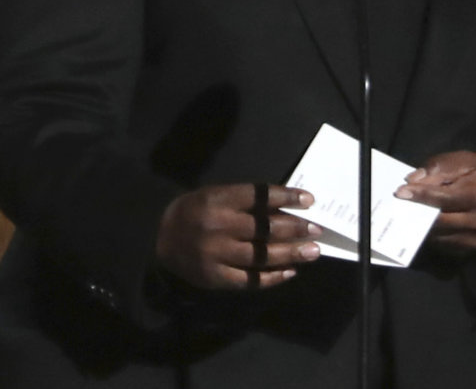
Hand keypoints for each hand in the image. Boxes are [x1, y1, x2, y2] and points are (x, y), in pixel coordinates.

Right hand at [155, 183, 320, 288]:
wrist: (159, 238)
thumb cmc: (196, 211)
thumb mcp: (217, 195)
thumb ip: (247, 201)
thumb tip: (287, 208)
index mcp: (219, 199)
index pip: (260, 196)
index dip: (287, 197)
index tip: (310, 200)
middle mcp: (219, 226)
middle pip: (265, 228)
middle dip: (295, 228)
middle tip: (317, 230)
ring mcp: (216, 254)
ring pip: (261, 256)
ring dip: (290, 254)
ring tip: (312, 252)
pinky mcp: (214, 277)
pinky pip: (248, 280)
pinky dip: (271, 277)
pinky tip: (290, 272)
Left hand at [396, 151, 475, 255]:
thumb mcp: (468, 162)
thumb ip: (441, 168)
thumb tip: (413, 180)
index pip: (444, 197)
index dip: (421, 195)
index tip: (400, 192)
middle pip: (438, 221)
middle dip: (416, 212)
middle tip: (398, 205)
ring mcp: (475, 240)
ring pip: (438, 236)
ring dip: (420, 226)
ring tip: (406, 215)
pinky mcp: (470, 251)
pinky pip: (443, 245)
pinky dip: (431, 235)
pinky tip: (422, 225)